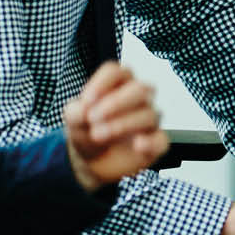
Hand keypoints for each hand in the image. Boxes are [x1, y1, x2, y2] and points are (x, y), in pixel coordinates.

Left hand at [63, 61, 168, 190]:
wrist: (91, 162)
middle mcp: (138, 98)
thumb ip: (76, 111)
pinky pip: (161, 140)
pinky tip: (137, 145)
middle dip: (116, 103)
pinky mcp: (155, 143)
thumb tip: (86, 110)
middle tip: (93, 118)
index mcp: (118, 84)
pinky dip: (151, 142)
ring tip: (98, 135)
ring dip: (122, 124)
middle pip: (140, 89)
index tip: (87, 101)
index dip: (102, 83)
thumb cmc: (86, 130)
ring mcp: (149, 120)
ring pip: (149, 114)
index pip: (116, 72)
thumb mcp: (73, 119)